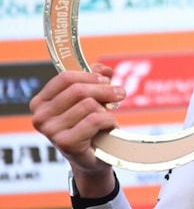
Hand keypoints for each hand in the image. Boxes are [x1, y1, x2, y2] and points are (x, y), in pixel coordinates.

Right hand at [29, 63, 125, 196]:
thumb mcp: (89, 98)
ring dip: (106, 110)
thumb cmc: (89, 125)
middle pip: (78, 90)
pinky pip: (95, 120)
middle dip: (104, 89)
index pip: (65, 78)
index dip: (89, 75)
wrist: (94, 157)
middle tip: (120, 93)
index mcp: (40, 102)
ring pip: (89, 105)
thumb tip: (104, 69)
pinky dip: (108, 122)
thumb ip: (94, 79)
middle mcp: (40, 116)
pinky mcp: (65, 143)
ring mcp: (51, 131)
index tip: (107, 79)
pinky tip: (108, 128)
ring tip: (107, 118)